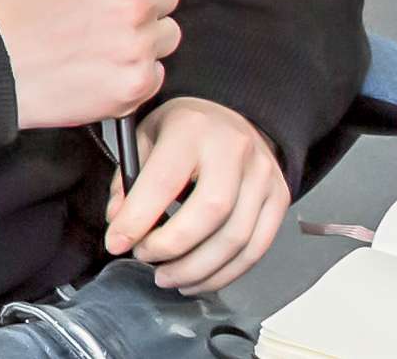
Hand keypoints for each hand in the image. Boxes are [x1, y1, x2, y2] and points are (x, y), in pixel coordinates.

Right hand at [0, 0, 184, 129]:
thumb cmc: (8, 4)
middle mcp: (136, 6)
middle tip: (100, 7)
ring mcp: (139, 49)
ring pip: (167, 32)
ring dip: (143, 33)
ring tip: (101, 38)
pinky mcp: (136, 85)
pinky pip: (157, 70)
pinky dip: (134, 68)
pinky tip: (100, 64)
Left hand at [107, 97, 287, 295]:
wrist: (231, 118)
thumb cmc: (184, 130)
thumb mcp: (144, 138)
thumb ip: (127, 180)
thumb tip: (118, 222)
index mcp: (192, 129)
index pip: (164, 182)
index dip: (137, 220)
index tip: (116, 243)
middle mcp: (234, 150)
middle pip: (209, 214)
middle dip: (172, 248)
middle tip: (145, 259)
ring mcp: (262, 175)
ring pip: (237, 238)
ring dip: (199, 269)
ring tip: (169, 277)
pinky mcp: (279, 197)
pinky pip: (257, 247)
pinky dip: (227, 272)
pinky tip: (200, 278)